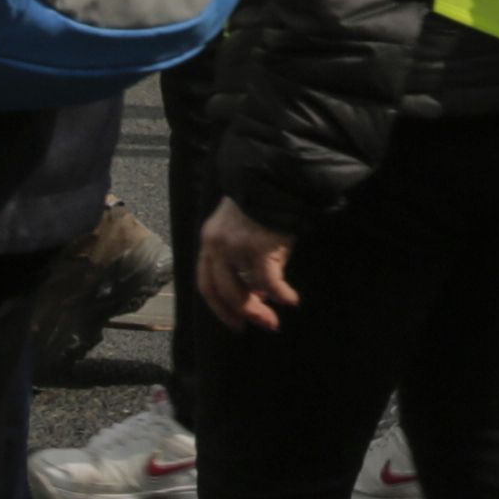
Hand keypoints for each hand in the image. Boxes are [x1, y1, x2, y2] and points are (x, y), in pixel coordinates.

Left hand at [197, 198, 302, 332]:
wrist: (276, 174)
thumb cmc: (263, 200)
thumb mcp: (240, 225)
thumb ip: (238, 254)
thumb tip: (255, 289)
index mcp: (209, 242)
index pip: (206, 284)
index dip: (220, 308)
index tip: (236, 323)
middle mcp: (216, 246)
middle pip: (223, 292)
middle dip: (242, 314)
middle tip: (262, 325)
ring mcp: (237, 247)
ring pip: (246, 289)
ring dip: (260, 309)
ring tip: (275, 318)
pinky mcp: (261, 246)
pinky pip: (270, 282)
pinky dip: (281, 295)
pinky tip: (292, 300)